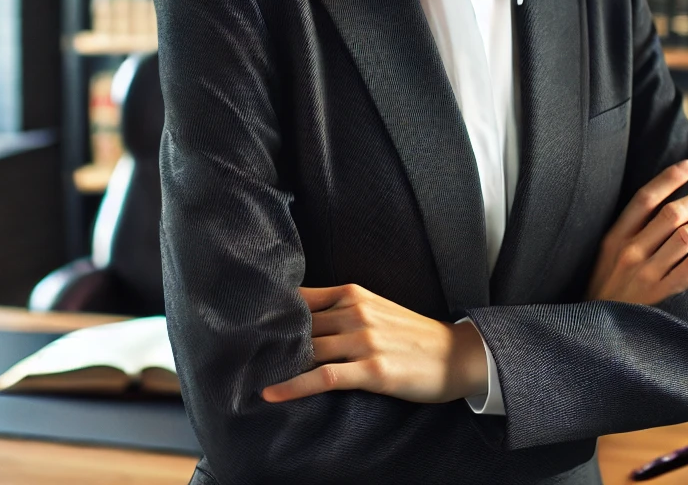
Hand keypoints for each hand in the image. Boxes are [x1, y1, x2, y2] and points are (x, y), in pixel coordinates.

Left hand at [260, 283, 487, 404]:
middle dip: (267, 339)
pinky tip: (272, 393)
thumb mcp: (376, 310)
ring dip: (275, 363)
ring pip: (307, 349)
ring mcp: (364, 341)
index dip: (270, 310)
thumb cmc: (412, 335)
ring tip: (242, 374)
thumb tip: (301, 319)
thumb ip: (341, 310)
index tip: (240, 320)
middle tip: (232, 352)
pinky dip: (294, 385)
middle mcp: (356, 313)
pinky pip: (324, 377)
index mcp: (354, 294)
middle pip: (299, 326)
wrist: (455, 354)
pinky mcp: (371, 371)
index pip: (301, 298)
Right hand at [583, 159, 687, 304]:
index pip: (645, 199)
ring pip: (687, 237)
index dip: (668, 179)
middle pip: (672, 214)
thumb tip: (662, 208)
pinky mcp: (662, 297)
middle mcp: (630, 252)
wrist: (594, 337)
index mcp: (614, 239)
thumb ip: (628, 235)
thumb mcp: (605, 259)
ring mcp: (646, 275)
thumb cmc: (605, 293)